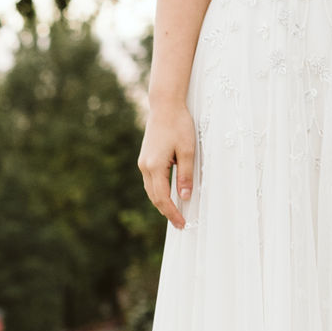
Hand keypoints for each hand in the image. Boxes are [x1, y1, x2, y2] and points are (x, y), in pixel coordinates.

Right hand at [138, 100, 195, 228]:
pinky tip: (168, 195)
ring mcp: (143, 163)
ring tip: (175, 213)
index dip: (172, 213)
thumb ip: (186, 176)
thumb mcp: (187, 151)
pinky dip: (158, 192)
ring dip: (162, 203)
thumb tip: (185, 198)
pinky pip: (151, 182)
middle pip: (154, 197)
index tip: (182, 224)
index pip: (163, 198)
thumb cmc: (179, 125)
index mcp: (155, 166)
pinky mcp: (145, 159)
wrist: (165, 106)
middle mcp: (145, 167)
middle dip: (166, 212)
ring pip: (151, 190)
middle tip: (180, 224)